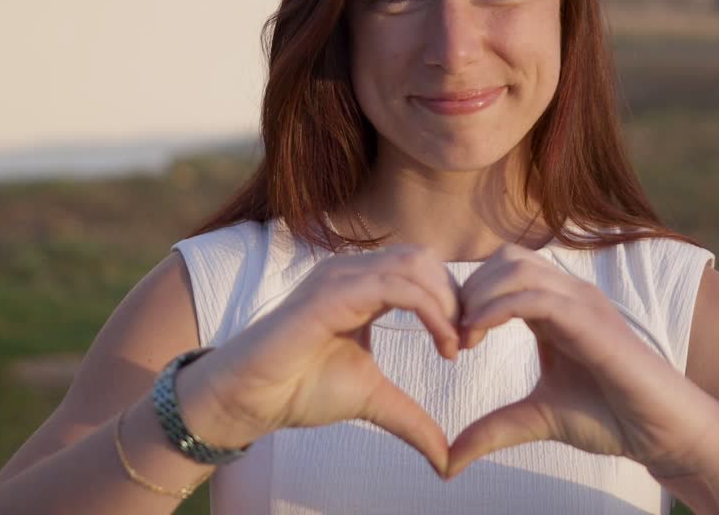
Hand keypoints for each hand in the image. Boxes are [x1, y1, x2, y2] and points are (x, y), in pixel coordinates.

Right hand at [177, 245, 459, 474]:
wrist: (251, 398)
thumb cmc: (300, 389)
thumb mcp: (372, 399)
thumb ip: (411, 418)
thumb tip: (447, 459)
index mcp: (362, 285)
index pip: (422, 269)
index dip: (452, 300)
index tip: (466, 344)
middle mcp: (351, 272)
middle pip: (423, 258)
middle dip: (455, 297)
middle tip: (466, 342)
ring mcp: (340, 277)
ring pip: (414, 264)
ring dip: (446, 302)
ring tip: (454, 344)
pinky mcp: (331, 293)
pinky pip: (395, 286)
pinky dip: (429, 310)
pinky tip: (442, 344)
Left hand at [447, 243, 718, 478]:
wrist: (662, 433)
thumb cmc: (610, 418)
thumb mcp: (536, 419)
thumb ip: (493, 429)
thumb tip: (447, 460)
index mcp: (557, 308)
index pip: (503, 272)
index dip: (469, 296)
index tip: (449, 338)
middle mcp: (571, 296)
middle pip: (506, 259)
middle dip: (470, 290)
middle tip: (452, 335)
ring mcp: (584, 303)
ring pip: (518, 268)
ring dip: (480, 296)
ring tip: (463, 338)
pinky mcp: (592, 322)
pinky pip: (538, 297)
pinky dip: (499, 308)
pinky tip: (477, 334)